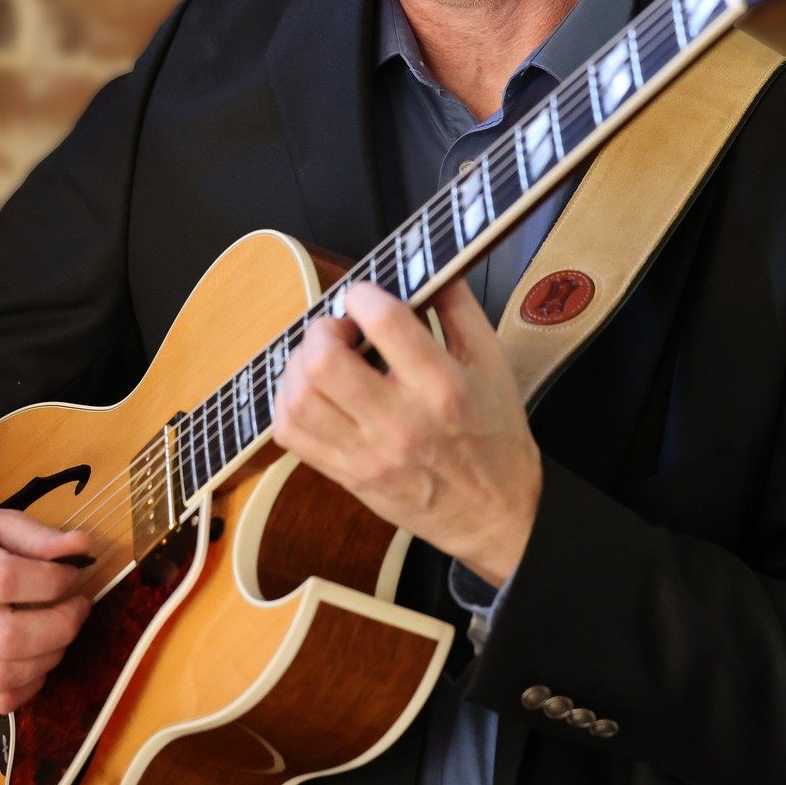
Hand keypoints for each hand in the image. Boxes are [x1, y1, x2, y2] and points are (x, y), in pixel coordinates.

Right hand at [0, 506, 91, 712]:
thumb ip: (37, 535)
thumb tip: (82, 548)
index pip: (5, 580)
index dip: (52, 581)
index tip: (71, 574)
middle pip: (8, 637)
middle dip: (60, 626)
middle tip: (78, 608)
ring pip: (4, 675)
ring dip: (50, 657)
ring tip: (61, 631)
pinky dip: (30, 685)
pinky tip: (39, 658)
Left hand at [271, 278, 542, 584]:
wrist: (495, 517)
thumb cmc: (496, 438)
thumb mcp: (493, 363)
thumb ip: (459, 308)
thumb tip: (426, 267)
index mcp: (443, 387)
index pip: (383, 322)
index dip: (362, 294)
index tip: (364, 296)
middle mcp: (401, 423)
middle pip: (324, 363)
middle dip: (322, 330)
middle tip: (340, 331)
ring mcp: (368, 455)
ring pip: (298, 399)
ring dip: (300, 365)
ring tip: (323, 358)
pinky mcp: (348, 476)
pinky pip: (292, 434)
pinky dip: (289, 402)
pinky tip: (312, 391)